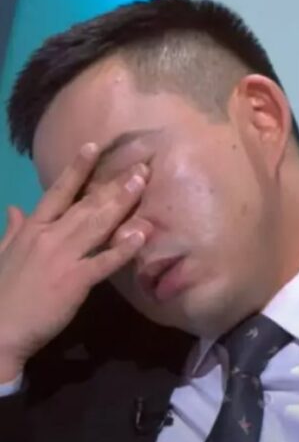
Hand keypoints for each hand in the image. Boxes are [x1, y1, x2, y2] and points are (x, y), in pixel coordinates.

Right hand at [0, 143, 148, 381]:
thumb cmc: (1, 294)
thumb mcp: (1, 255)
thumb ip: (11, 230)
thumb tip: (14, 208)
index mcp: (32, 230)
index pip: (57, 192)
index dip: (77, 169)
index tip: (94, 147)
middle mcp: (49, 237)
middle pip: (87, 204)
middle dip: (114, 184)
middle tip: (140, 166)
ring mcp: (63, 258)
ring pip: (97, 225)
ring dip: (122, 203)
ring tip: (142, 184)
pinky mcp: (74, 281)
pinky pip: (103, 261)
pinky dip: (122, 248)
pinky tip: (141, 235)